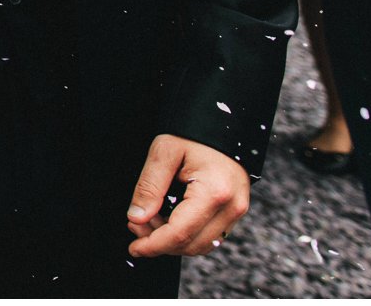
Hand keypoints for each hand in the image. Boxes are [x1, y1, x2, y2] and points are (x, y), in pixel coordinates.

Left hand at [125, 134, 251, 257]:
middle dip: (160, 243)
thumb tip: (136, 218)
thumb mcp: (163, 151)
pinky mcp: (235, 211)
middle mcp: (232, 207)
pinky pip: (210, 235)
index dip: (154, 245)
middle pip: (192, 244)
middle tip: (135, 225)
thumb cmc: (193, 132)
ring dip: (173, 241)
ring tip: (149, 220)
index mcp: (214, 192)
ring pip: (202, 244)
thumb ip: (149, 186)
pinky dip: (187, 234)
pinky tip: (167, 219)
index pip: (180, 233)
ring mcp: (237, 211)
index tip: (133, 247)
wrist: (223, 122)